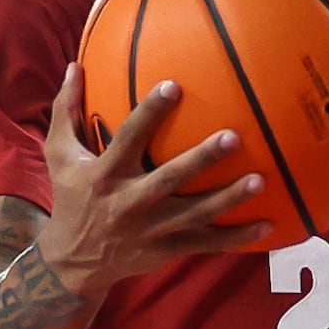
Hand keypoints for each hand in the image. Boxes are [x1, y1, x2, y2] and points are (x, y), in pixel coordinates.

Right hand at [37, 67, 263, 298]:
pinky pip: (207, 244)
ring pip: (195, 215)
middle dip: (201, 159)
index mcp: (104, 175)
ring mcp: (151, 230)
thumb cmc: (72, 198)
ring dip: (228, 199)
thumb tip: (74, 66)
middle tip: (234, 137)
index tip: (174, 86)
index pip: (128, 139)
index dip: (150, 114)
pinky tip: (268, 224)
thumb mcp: (59, 156)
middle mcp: (130, 203)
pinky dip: (237, 237)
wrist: (74, 262)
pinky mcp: (167, 250)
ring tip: (260, 180)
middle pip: (170, 179)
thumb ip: (67, 111)